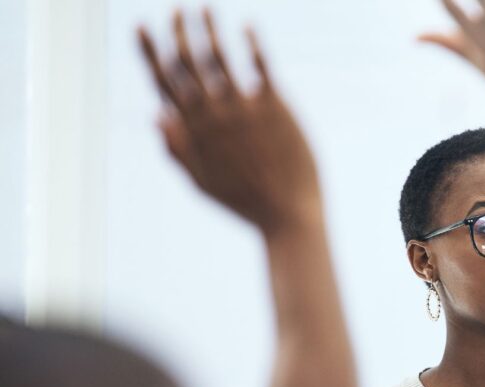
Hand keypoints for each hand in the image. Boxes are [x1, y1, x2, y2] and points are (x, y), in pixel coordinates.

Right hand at [139, 9, 321, 236]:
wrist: (288, 215)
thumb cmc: (245, 202)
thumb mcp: (202, 182)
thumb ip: (177, 149)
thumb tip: (156, 114)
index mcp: (193, 132)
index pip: (164, 82)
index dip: (150, 51)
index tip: (143, 26)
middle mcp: (213, 116)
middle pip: (189, 63)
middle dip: (179, 31)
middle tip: (177, 8)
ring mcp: (243, 110)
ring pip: (220, 57)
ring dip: (210, 28)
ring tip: (206, 6)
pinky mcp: (274, 108)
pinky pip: (261, 67)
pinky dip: (252, 44)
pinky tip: (248, 25)